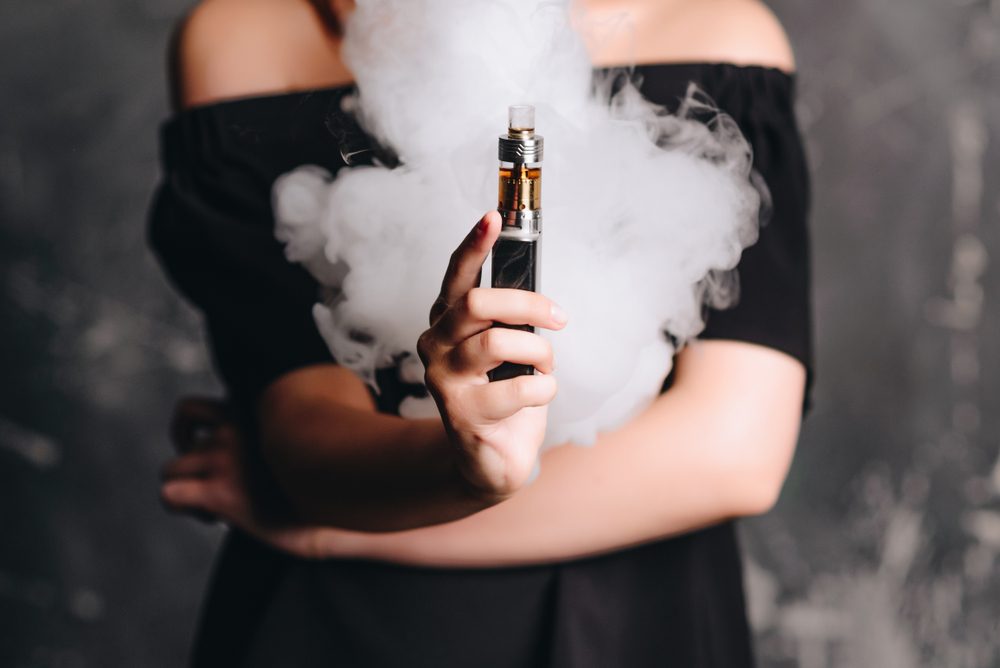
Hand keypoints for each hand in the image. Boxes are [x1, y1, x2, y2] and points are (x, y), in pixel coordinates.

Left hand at [159, 397, 354, 559]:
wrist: (345, 507)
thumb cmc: (342, 475)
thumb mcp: (324, 429)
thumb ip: (304, 414)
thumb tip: (327, 397)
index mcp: (256, 410)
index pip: (205, 403)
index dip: (209, 429)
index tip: (228, 451)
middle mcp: (235, 427)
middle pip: (182, 423)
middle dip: (190, 449)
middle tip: (212, 472)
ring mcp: (225, 459)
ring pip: (171, 466)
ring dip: (189, 483)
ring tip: (217, 504)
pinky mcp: (219, 493)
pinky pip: (170, 494)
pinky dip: (182, 505)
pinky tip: (212, 517)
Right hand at [417, 211, 567, 501]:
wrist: (494, 458)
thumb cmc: (507, 395)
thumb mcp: (512, 349)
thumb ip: (513, 319)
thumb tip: (540, 295)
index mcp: (448, 321)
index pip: (456, 275)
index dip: (474, 245)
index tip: (493, 217)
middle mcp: (435, 344)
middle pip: (477, 302)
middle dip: (528, 304)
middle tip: (558, 317)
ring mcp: (442, 378)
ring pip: (498, 341)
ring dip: (539, 352)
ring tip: (545, 367)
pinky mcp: (460, 412)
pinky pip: (518, 387)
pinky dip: (543, 389)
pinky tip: (537, 397)